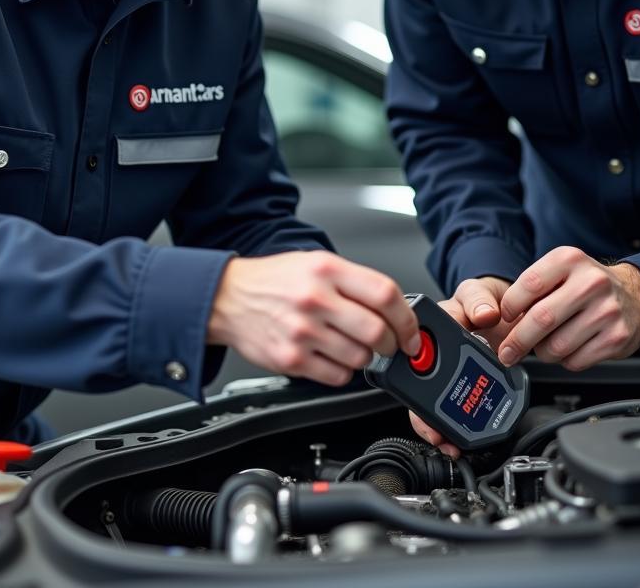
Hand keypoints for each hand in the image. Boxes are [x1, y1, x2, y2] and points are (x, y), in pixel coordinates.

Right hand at [207, 251, 420, 386]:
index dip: (407, 318)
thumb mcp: (315, 262)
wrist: (228, 298)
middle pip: (377, 331)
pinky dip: (343, 370)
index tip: (411, 331)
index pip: (385, 294)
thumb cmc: (274, 280)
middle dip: (392, 343)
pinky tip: (332, 355)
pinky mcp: (291, 359)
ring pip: (360, 358)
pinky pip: (337, 376)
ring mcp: (302, 332)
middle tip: (389, 344)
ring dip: (365, 357)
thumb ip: (353, 282)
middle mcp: (315, 299)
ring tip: (351, 345)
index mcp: (327, 269)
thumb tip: (393, 308)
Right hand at [409, 276, 513, 457]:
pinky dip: (450, 428)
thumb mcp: (481, 293)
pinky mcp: (459, 387)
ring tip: (446, 441)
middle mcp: (428, 354)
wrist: (504, 313)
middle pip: (413, 388)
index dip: (416, 372)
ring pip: (426, 406)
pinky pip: (448, 411)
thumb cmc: (483, 300)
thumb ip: (480, 299)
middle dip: (421, 415)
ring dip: (433, 427)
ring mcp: (443, 373)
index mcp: (427, 329)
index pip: (412, 351)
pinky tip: (456, 439)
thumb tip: (483, 314)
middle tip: (434, 430)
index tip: (427, 383)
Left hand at [495, 246, 639, 370]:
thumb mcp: (560, 270)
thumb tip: (498, 318)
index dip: (510, 306)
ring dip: (542, 352)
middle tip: (507, 351)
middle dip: (517, 340)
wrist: (636, 297)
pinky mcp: (617, 338)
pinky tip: (568, 348)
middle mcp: (591, 282)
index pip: (529, 284)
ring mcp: (607, 311)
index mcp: (570, 259)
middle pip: (541, 318)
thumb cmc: (587, 285)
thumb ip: (532, 288)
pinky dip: (564, 360)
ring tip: (544, 345)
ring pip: (557, 346)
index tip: (504, 318)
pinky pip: (575, 360)